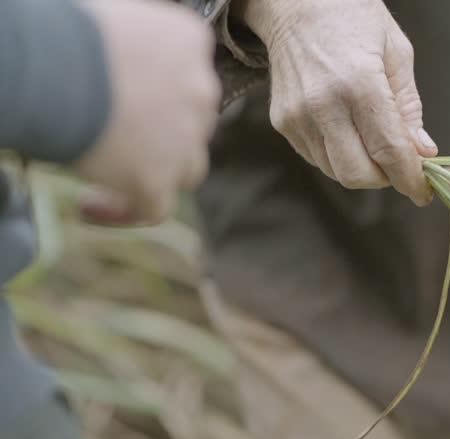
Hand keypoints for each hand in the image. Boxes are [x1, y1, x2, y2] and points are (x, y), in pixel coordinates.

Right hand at [76, 0, 220, 224]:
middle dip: (162, 129)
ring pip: (188, 167)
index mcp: (190, 42)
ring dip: (157, 171)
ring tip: (111, 173)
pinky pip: (154, 209)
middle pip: (192, 120)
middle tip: (114, 134)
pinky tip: (90, 206)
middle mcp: (200, 90)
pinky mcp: (157, 180)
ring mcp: (184, 140)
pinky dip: (127, 211)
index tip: (121, 96)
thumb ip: (135, 42)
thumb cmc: (67, 31)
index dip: (160, 88)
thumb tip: (119, 62)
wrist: (52, 64)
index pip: (188, 71)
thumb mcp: (115, 17)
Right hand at [235, 0, 437, 205]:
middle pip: (359, 174)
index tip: (423, 192)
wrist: (294, 2)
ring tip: (373, 142)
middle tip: (398, 164)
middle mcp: (324, 105)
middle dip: (385, 178)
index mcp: (360, 84)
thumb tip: (423, 152)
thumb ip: (409, 107)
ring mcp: (298, 117)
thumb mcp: (396, 52)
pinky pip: (318, 158)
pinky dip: (339, 156)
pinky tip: (347, 131)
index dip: (410, 179)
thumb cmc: (351, 17)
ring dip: (362, 169)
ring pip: (337, 171)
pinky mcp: (284, 123)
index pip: (389, 151)